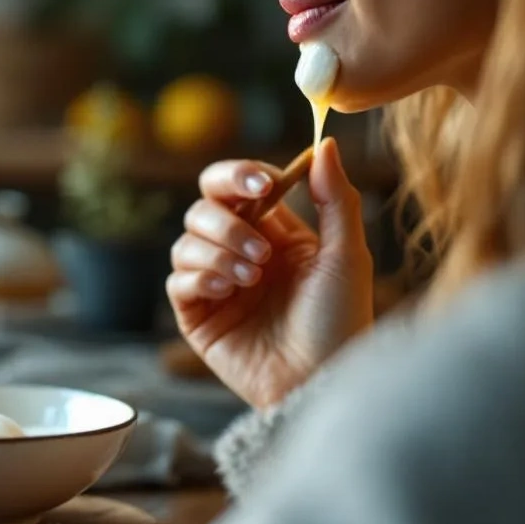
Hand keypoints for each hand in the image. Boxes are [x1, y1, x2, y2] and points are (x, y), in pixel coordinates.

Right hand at [167, 138, 374, 409]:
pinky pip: (177, 281)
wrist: (320, 380)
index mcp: (276, 234)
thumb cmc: (341, 322)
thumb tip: (324, 143)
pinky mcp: (197, 316)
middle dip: (227, 219)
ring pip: (186, 241)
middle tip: (260, 247)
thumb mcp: (347, 255)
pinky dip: (199, 276)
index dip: (242, 177)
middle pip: (203, 207)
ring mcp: (216, 285)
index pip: (239, 187)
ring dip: (218, 250)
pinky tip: (228, 289)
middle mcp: (241, 254)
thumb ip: (335, 197)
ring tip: (252, 276)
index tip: (264, 185)